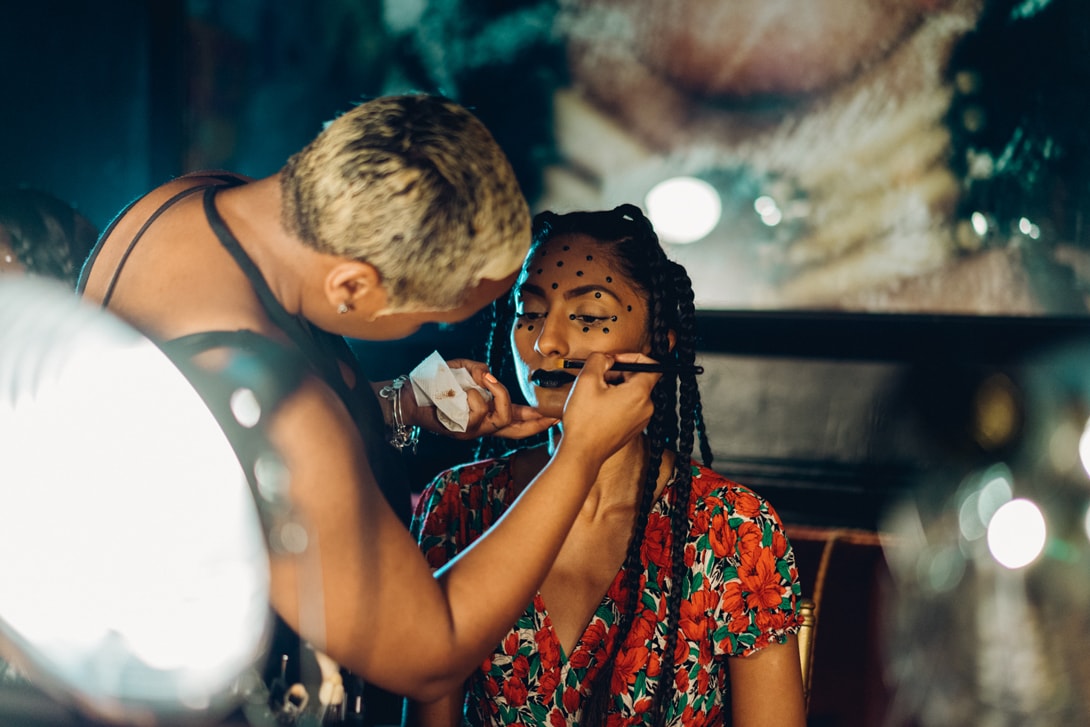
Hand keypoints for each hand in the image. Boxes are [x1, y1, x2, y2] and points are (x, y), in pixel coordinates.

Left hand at [407, 359, 557, 440]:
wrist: (407, 397)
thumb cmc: (435, 384)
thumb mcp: (462, 370)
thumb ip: (478, 371)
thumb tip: (490, 374)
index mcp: (487, 413)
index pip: (518, 420)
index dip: (538, 420)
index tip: (558, 417)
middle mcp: (483, 426)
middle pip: (516, 431)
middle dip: (535, 423)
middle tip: (550, 415)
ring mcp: (472, 431)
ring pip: (500, 419)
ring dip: (498, 394)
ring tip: (483, 380)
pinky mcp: (459, 431)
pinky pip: (477, 413)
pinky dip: (473, 395)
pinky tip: (462, 390)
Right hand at [558, 352, 659, 458]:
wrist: (582, 453)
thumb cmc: (585, 422)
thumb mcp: (587, 381)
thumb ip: (599, 360)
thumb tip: (606, 358)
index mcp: (639, 393)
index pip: (652, 365)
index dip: (634, 356)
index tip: (617, 359)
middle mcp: (646, 407)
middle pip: (640, 379)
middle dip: (619, 372)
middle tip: (599, 376)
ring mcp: (641, 420)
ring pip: (633, 393)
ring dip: (616, 387)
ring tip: (596, 394)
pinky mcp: (633, 428)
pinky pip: (630, 406)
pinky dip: (617, 401)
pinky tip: (599, 406)